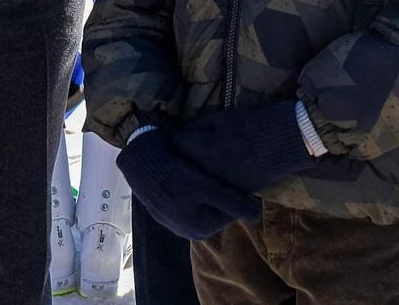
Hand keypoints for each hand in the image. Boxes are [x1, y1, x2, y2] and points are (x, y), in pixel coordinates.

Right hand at [116, 129, 259, 240]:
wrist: (141, 168)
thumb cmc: (176, 178)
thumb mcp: (208, 188)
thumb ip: (233, 203)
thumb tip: (257, 217)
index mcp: (201, 229)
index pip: (231, 213)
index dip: (237, 193)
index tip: (238, 175)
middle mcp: (189, 231)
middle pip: (217, 209)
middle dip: (222, 192)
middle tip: (223, 171)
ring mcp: (176, 222)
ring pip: (202, 204)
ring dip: (208, 190)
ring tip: (207, 170)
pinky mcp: (166, 210)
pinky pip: (188, 200)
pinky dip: (192, 189)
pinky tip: (191, 173)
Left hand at [172, 101, 320, 193]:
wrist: (283, 142)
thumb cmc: (253, 125)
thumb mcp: (223, 118)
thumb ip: (200, 127)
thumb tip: (183, 133)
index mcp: (205, 149)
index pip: (178, 143)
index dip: (175, 136)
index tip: (175, 134)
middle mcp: (210, 171)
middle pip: (184, 166)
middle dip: (179, 158)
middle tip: (179, 151)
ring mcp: (222, 184)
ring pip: (197, 182)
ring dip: (192, 173)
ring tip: (191, 165)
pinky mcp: (235, 192)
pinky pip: (214, 191)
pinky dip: (209, 185)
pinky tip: (208, 177)